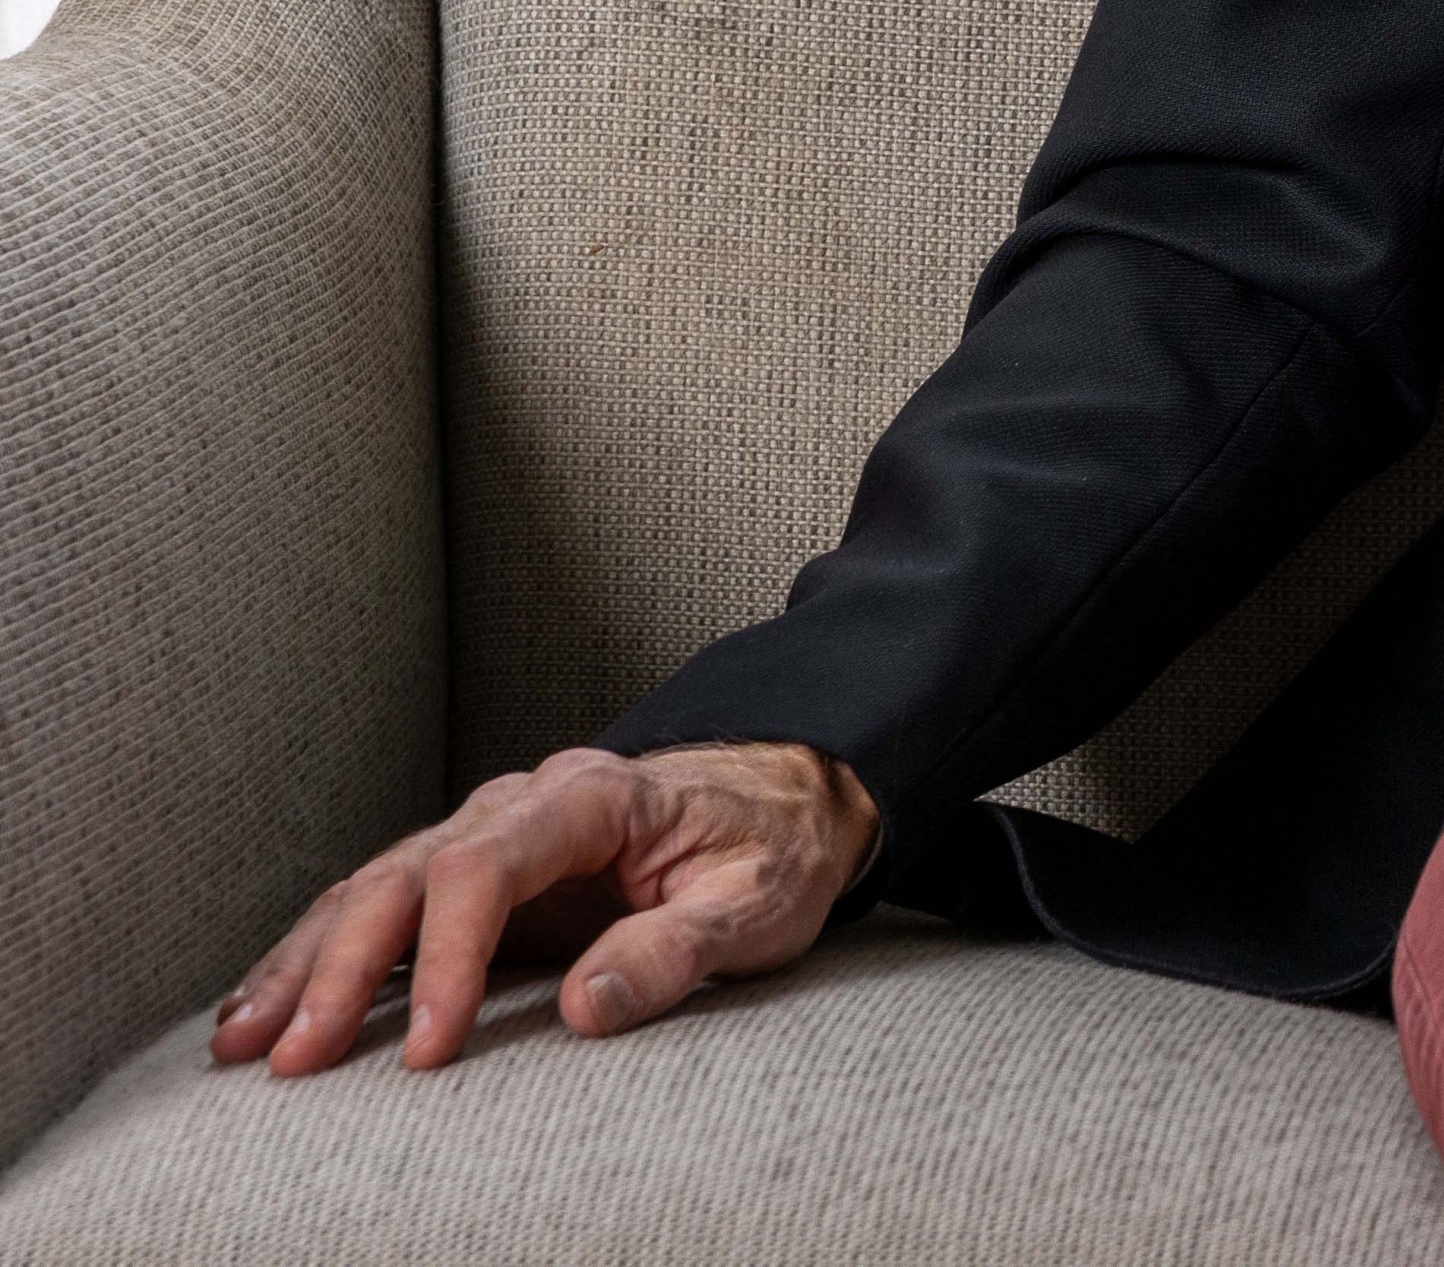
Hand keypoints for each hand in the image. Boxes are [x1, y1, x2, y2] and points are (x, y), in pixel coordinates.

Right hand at [211, 741, 881, 1073]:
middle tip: (297, 1062)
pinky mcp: (478, 873)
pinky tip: (262, 1006)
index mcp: (593, 798)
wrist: (787, 797)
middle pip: (410, 873)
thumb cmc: (772, 851)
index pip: (487, 865)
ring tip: (242, 1043)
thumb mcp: (754, 902)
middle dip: (344, 967)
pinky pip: (383, 905)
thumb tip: (585, 1008)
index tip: (430, 1052)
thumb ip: (675, 948)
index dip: (447, 958)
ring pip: (375, 886)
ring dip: (306, 962)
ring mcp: (493, 832)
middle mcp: (526, 802)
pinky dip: (317, 953)